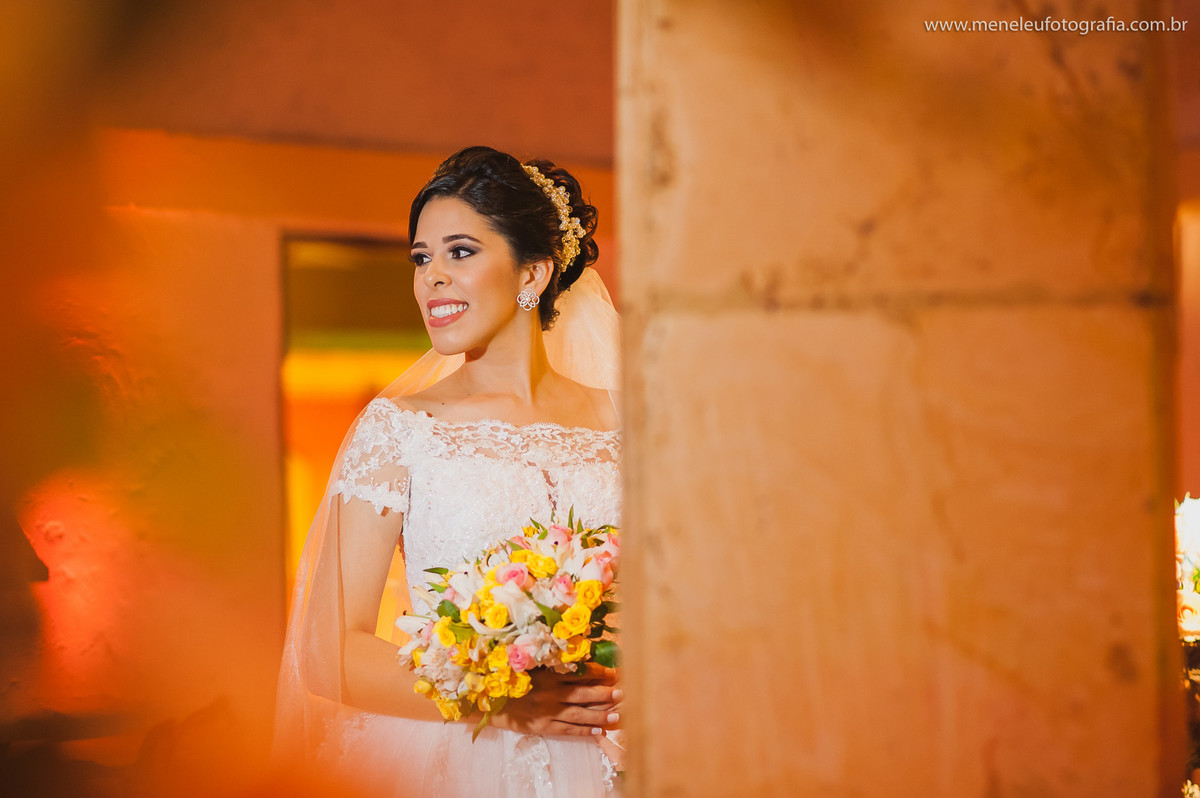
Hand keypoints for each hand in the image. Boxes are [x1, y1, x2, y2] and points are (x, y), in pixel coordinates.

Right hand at [490, 663, 620, 736]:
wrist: (491, 703)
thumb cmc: (512, 681)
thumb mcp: (532, 667)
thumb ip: (553, 664)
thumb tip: (579, 661)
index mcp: (548, 674)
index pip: (580, 673)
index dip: (599, 674)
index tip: (616, 673)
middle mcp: (550, 693)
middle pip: (583, 693)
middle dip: (604, 694)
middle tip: (623, 694)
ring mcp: (547, 711)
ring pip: (579, 713)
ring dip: (599, 715)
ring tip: (617, 716)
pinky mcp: (543, 726)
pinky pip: (567, 729)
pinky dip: (583, 730)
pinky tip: (597, 732)